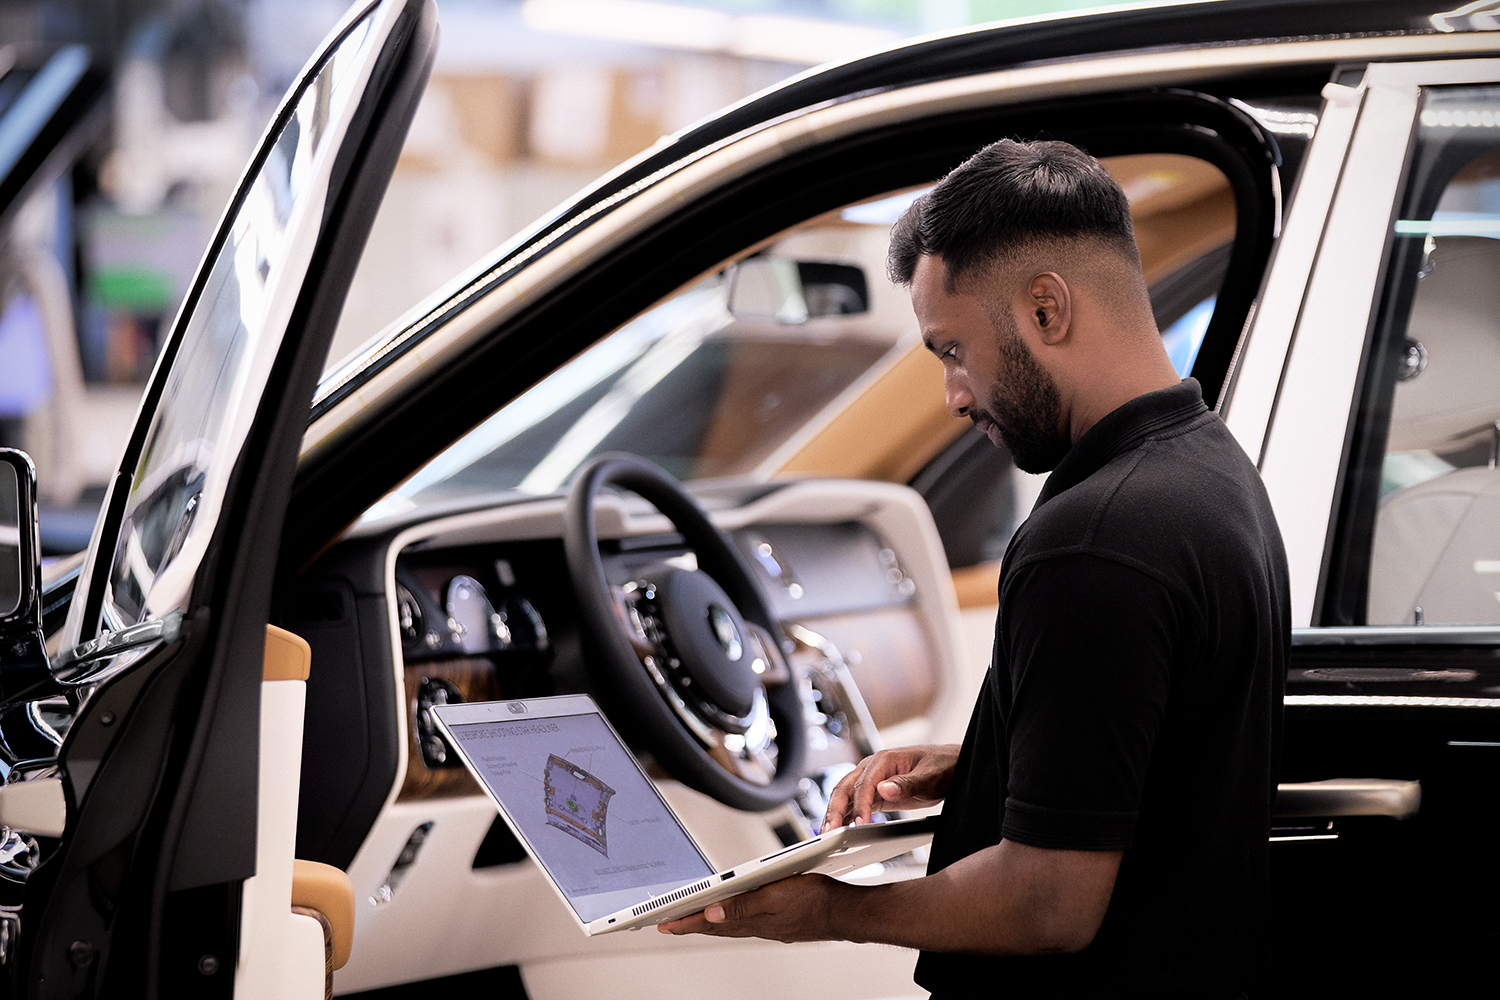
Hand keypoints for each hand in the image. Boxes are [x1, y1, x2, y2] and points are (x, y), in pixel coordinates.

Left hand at [656, 874, 849, 942]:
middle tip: (670, 925)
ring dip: (711, 922)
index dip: (686, 922)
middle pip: (717, 926)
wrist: (843, 912)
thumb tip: (711, 912)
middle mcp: (757, 925)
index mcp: (751, 919)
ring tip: (694, 920)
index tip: (664, 924)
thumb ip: (742, 906)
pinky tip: (734, 916)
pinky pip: (747, 923)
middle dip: (692, 924)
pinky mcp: (779, 923)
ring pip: (731, 925)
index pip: (710, 922)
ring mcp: (769, 926)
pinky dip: (733, 920)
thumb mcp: (774, 896)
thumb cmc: (815, 901)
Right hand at [823, 744, 958, 829]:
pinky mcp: (876, 793)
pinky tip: (839, 829)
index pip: (863, 784)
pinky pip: (855, 804)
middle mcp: (872, 768)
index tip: (860, 824)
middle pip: (845, 788)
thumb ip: (907, 783)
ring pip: (845, 796)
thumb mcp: (929, 776)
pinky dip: (846, 816)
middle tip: (830, 832)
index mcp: (884, 759)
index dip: (860, 805)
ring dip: (835, 814)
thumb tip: (883, 789)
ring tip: (827, 834)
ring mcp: (872, 780)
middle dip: (834, 810)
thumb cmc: (943, 766)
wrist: (951, 766)